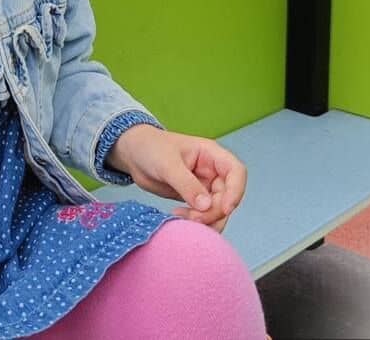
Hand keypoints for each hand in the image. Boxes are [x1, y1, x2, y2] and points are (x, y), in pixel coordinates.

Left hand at [106, 125, 245, 230]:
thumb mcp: (167, 164)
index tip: (225, 209)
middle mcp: (212, 171)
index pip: (236, 172)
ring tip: (184, 219)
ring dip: (207, 220)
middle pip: (228, 196)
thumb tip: (206, 206)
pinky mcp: (194, 199)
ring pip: (218, 209)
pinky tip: (180, 218)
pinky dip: (197, 221)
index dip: (236, 191)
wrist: (133, 154)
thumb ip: (187, 184)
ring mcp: (204, 186)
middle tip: (193, 218)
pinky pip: (204, 214)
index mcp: (211, 155)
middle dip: (214, 211)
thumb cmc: (150, 148)